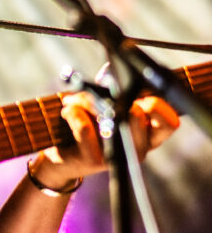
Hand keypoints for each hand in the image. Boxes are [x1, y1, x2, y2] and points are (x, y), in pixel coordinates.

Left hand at [31, 92, 179, 190]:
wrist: (62, 156)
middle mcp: (138, 149)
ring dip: (87, 102)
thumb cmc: (88, 125)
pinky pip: (86, 127)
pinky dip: (73, 113)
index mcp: (149, 135)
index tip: (135, 94)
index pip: (170, 123)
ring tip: (73, 103)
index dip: (158, 106)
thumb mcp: (106, 106)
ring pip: (111, 117)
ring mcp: (117, 157)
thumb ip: (113, 90)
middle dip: (111, 94)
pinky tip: (68, 112)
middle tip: (90, 94)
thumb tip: (109, 72)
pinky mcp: (93, 160)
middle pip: (136, 113)